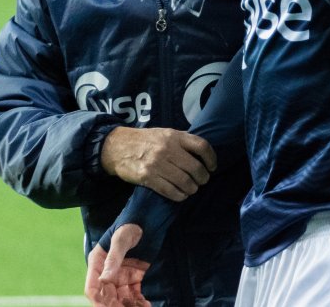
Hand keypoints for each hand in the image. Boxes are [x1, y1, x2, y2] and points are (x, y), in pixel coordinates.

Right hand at [85, 225, 149, 306]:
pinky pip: (134, 294)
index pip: (93, 288)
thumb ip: (113, 259)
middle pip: (107, 297)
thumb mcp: (122, 239)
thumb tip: (103, 280)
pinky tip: (147, 305)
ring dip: (129, 306)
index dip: (98, 302)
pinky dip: (139, 302)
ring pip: (121, 298)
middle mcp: (107, 271)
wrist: (150, 218)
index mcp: (98, 262)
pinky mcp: (134, 276)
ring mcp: (121, 275)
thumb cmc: (132, 224)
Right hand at [100, 127, 216, 200]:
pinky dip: (180, 196)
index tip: (212, 167)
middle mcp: (167, 149)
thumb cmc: (145, 140)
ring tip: (192, 188)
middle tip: (202, 181)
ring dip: (192, 189)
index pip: (202, 146)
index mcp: (174, 136)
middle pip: (196, 168)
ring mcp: (157, 164)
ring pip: (185, 182)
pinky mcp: (148, 178)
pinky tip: (181, 194)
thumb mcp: (165, 133)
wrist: (117, 147)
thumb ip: (182, 141)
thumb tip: (203, 154)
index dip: (211, 158)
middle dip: (203, 178)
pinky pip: (171, 191)